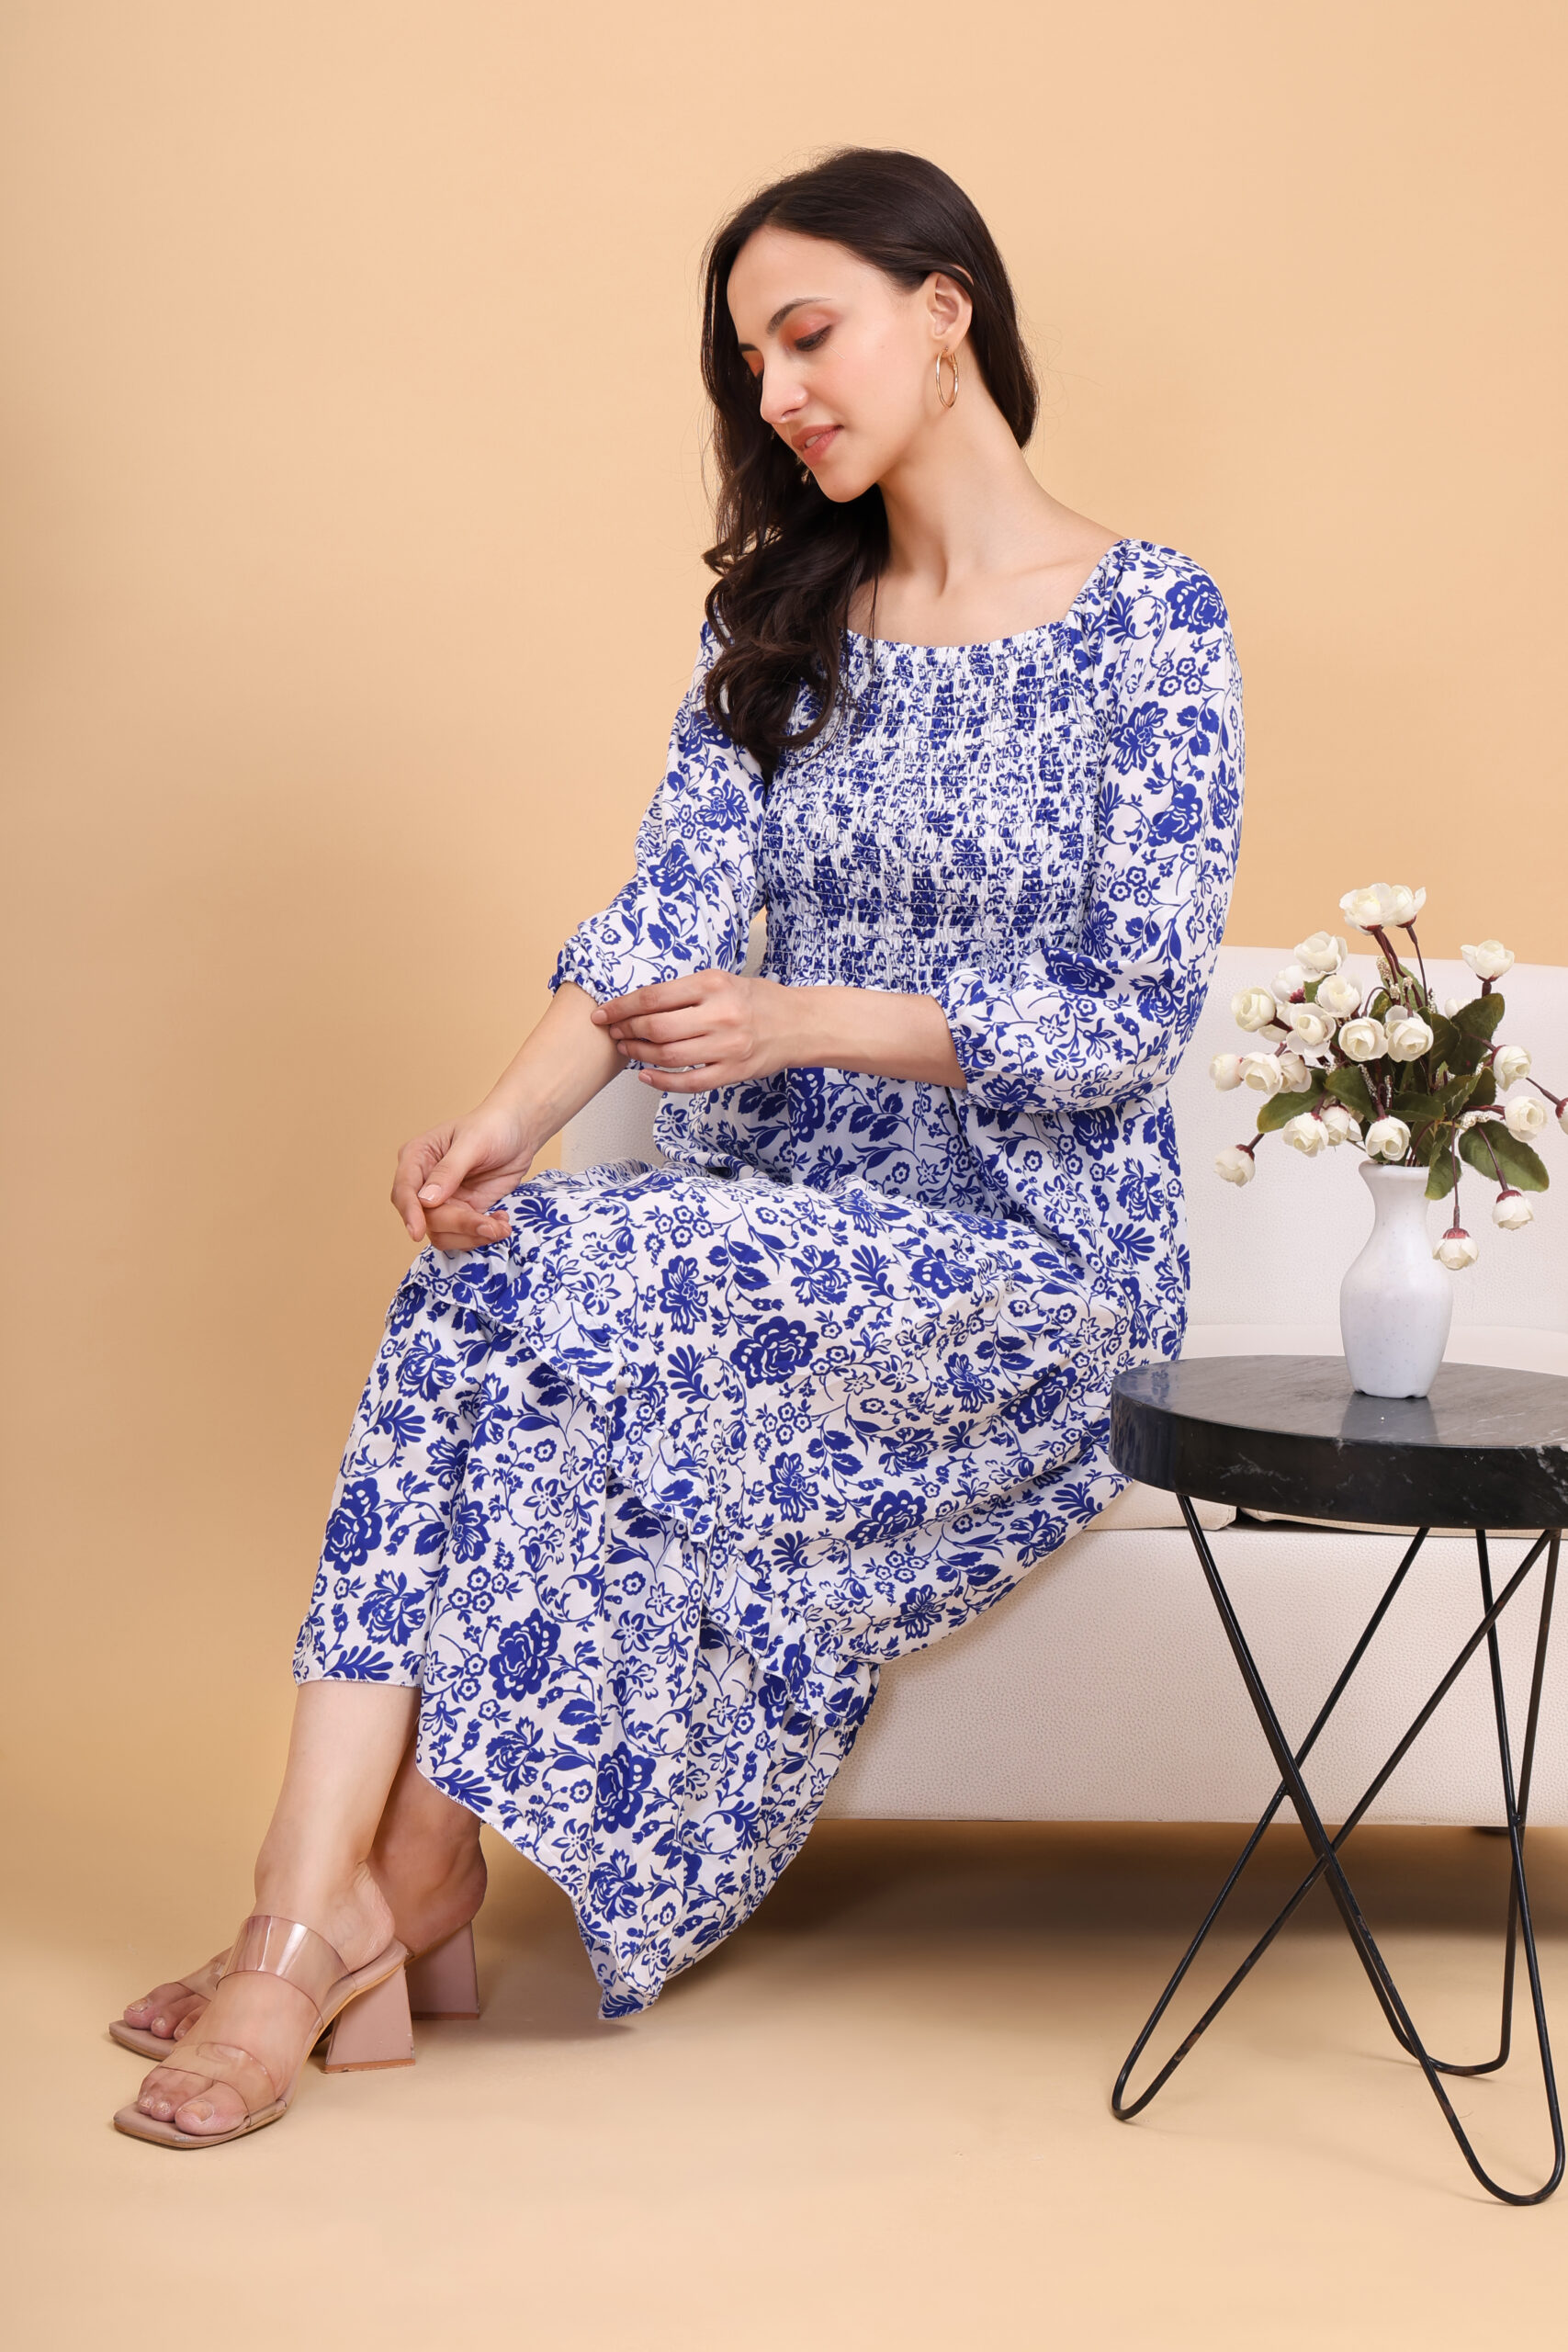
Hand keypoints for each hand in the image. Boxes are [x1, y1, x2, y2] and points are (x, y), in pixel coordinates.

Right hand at [390, 1100, 537, 1250]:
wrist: (519, 1132)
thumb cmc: (493, 1126)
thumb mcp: (473, 1142)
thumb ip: (449, 1170)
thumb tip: (425, 1200)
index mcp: (417, 1157)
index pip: (404, 1190)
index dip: (410, 1213)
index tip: (417, 1232)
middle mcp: (424, 1182)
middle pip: (426, 1218)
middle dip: (459, 1225)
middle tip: (491, 1226)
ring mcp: (443, 1201)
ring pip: (443, 1233)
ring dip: (472, 1236)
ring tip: (501, 1226)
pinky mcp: (462, 1213)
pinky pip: (462, 1236)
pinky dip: (482, 1236)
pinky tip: (501, 1222)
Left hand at [592, 970, 789, 1091]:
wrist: (799, 1024)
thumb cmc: (756, 1000)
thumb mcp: (722, 980)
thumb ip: (685, 992)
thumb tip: (637, 1004)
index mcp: (713, 984)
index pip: (654, 997)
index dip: (621, 1007)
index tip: (602, 1013)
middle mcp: (720, 1015)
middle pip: (657, 1028)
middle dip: (626, 1031)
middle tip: (614, 1032)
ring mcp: (727, 1046)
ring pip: (668, 1056)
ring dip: (639, 1054)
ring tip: (627, 1048)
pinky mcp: (733, 1071)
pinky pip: (689, 1082)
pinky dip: (661, 1081)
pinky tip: (645, 1075)